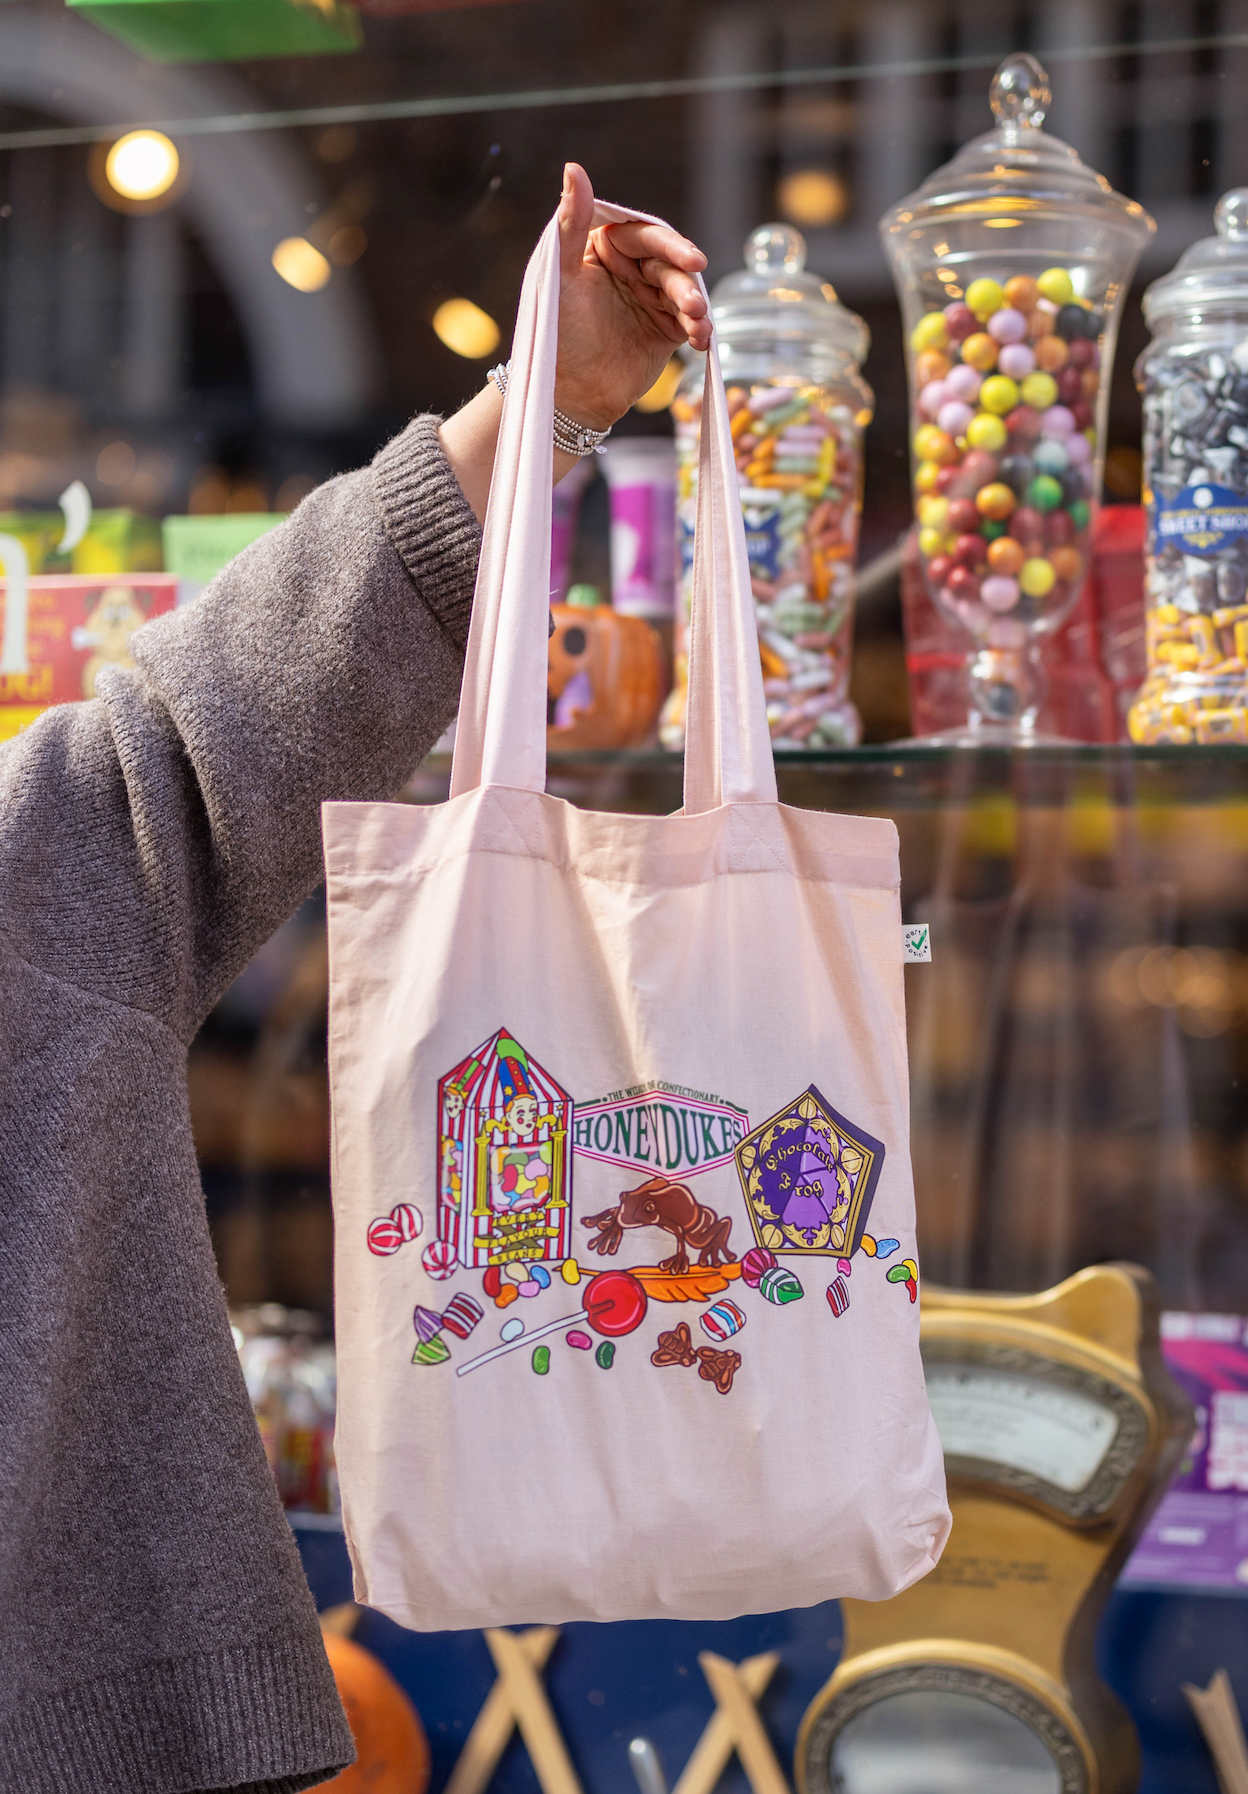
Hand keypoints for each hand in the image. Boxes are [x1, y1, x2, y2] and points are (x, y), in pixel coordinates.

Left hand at [439, 168, 709, 520]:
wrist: (569, 395)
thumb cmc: (557, 335)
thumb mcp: (561, 276)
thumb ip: (569, 224)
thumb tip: (573, 168)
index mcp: (605, 249)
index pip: (642, 235)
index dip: (668, 244)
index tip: (689, 257)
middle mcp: (630, 270)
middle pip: (668, 262)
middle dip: (684, 277)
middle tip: (696, 290)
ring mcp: (650, 300)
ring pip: (682, 291)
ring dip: (693, 305)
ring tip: (696, 322)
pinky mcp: (665, 331)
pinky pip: (689, 322)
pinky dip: (699, 329)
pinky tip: (702, 339)